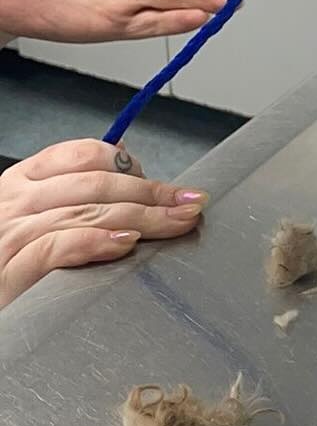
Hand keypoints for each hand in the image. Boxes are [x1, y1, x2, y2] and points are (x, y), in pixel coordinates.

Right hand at [0, 139, 206, 309]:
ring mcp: (10, 236)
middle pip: (95, 185)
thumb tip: (122, 153)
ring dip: (140, 217)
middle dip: (151, 194)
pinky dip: (94, 242)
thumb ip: (76, 186)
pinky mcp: (9, 272)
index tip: (168, 186)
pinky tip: (123, 244)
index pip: (82, 155)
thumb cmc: (9, 260)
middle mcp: (15, 203)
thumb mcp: (36, 213)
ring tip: (174, 223)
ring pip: (86, 213)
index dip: (133, 166)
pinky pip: (56, 248)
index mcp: (21, 182)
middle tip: (189, 205)